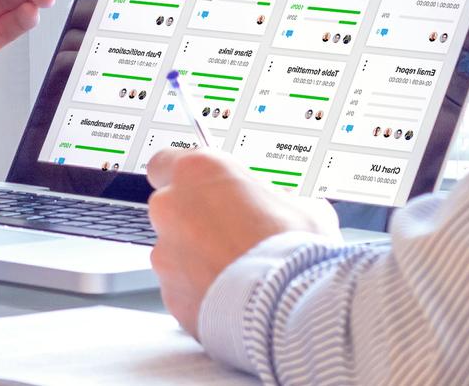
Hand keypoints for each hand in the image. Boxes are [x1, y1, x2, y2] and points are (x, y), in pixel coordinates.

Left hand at [145, 148, 336, 334]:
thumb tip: (286, 208)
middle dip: (197, 220)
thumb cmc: (294, 250)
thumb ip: (278, 200)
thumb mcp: (302, 205)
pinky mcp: (171, 294)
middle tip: (234, 233)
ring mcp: (166, 254)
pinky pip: (182, 288)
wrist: (288, 306)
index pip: (165, 162)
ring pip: (175, 251)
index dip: (187, 179)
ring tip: (239, 271)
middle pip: (171, 209)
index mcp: (198, 172)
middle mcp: (171, 208)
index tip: (206, 188)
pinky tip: (233, 296)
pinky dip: (201, 291)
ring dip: (199, 258)